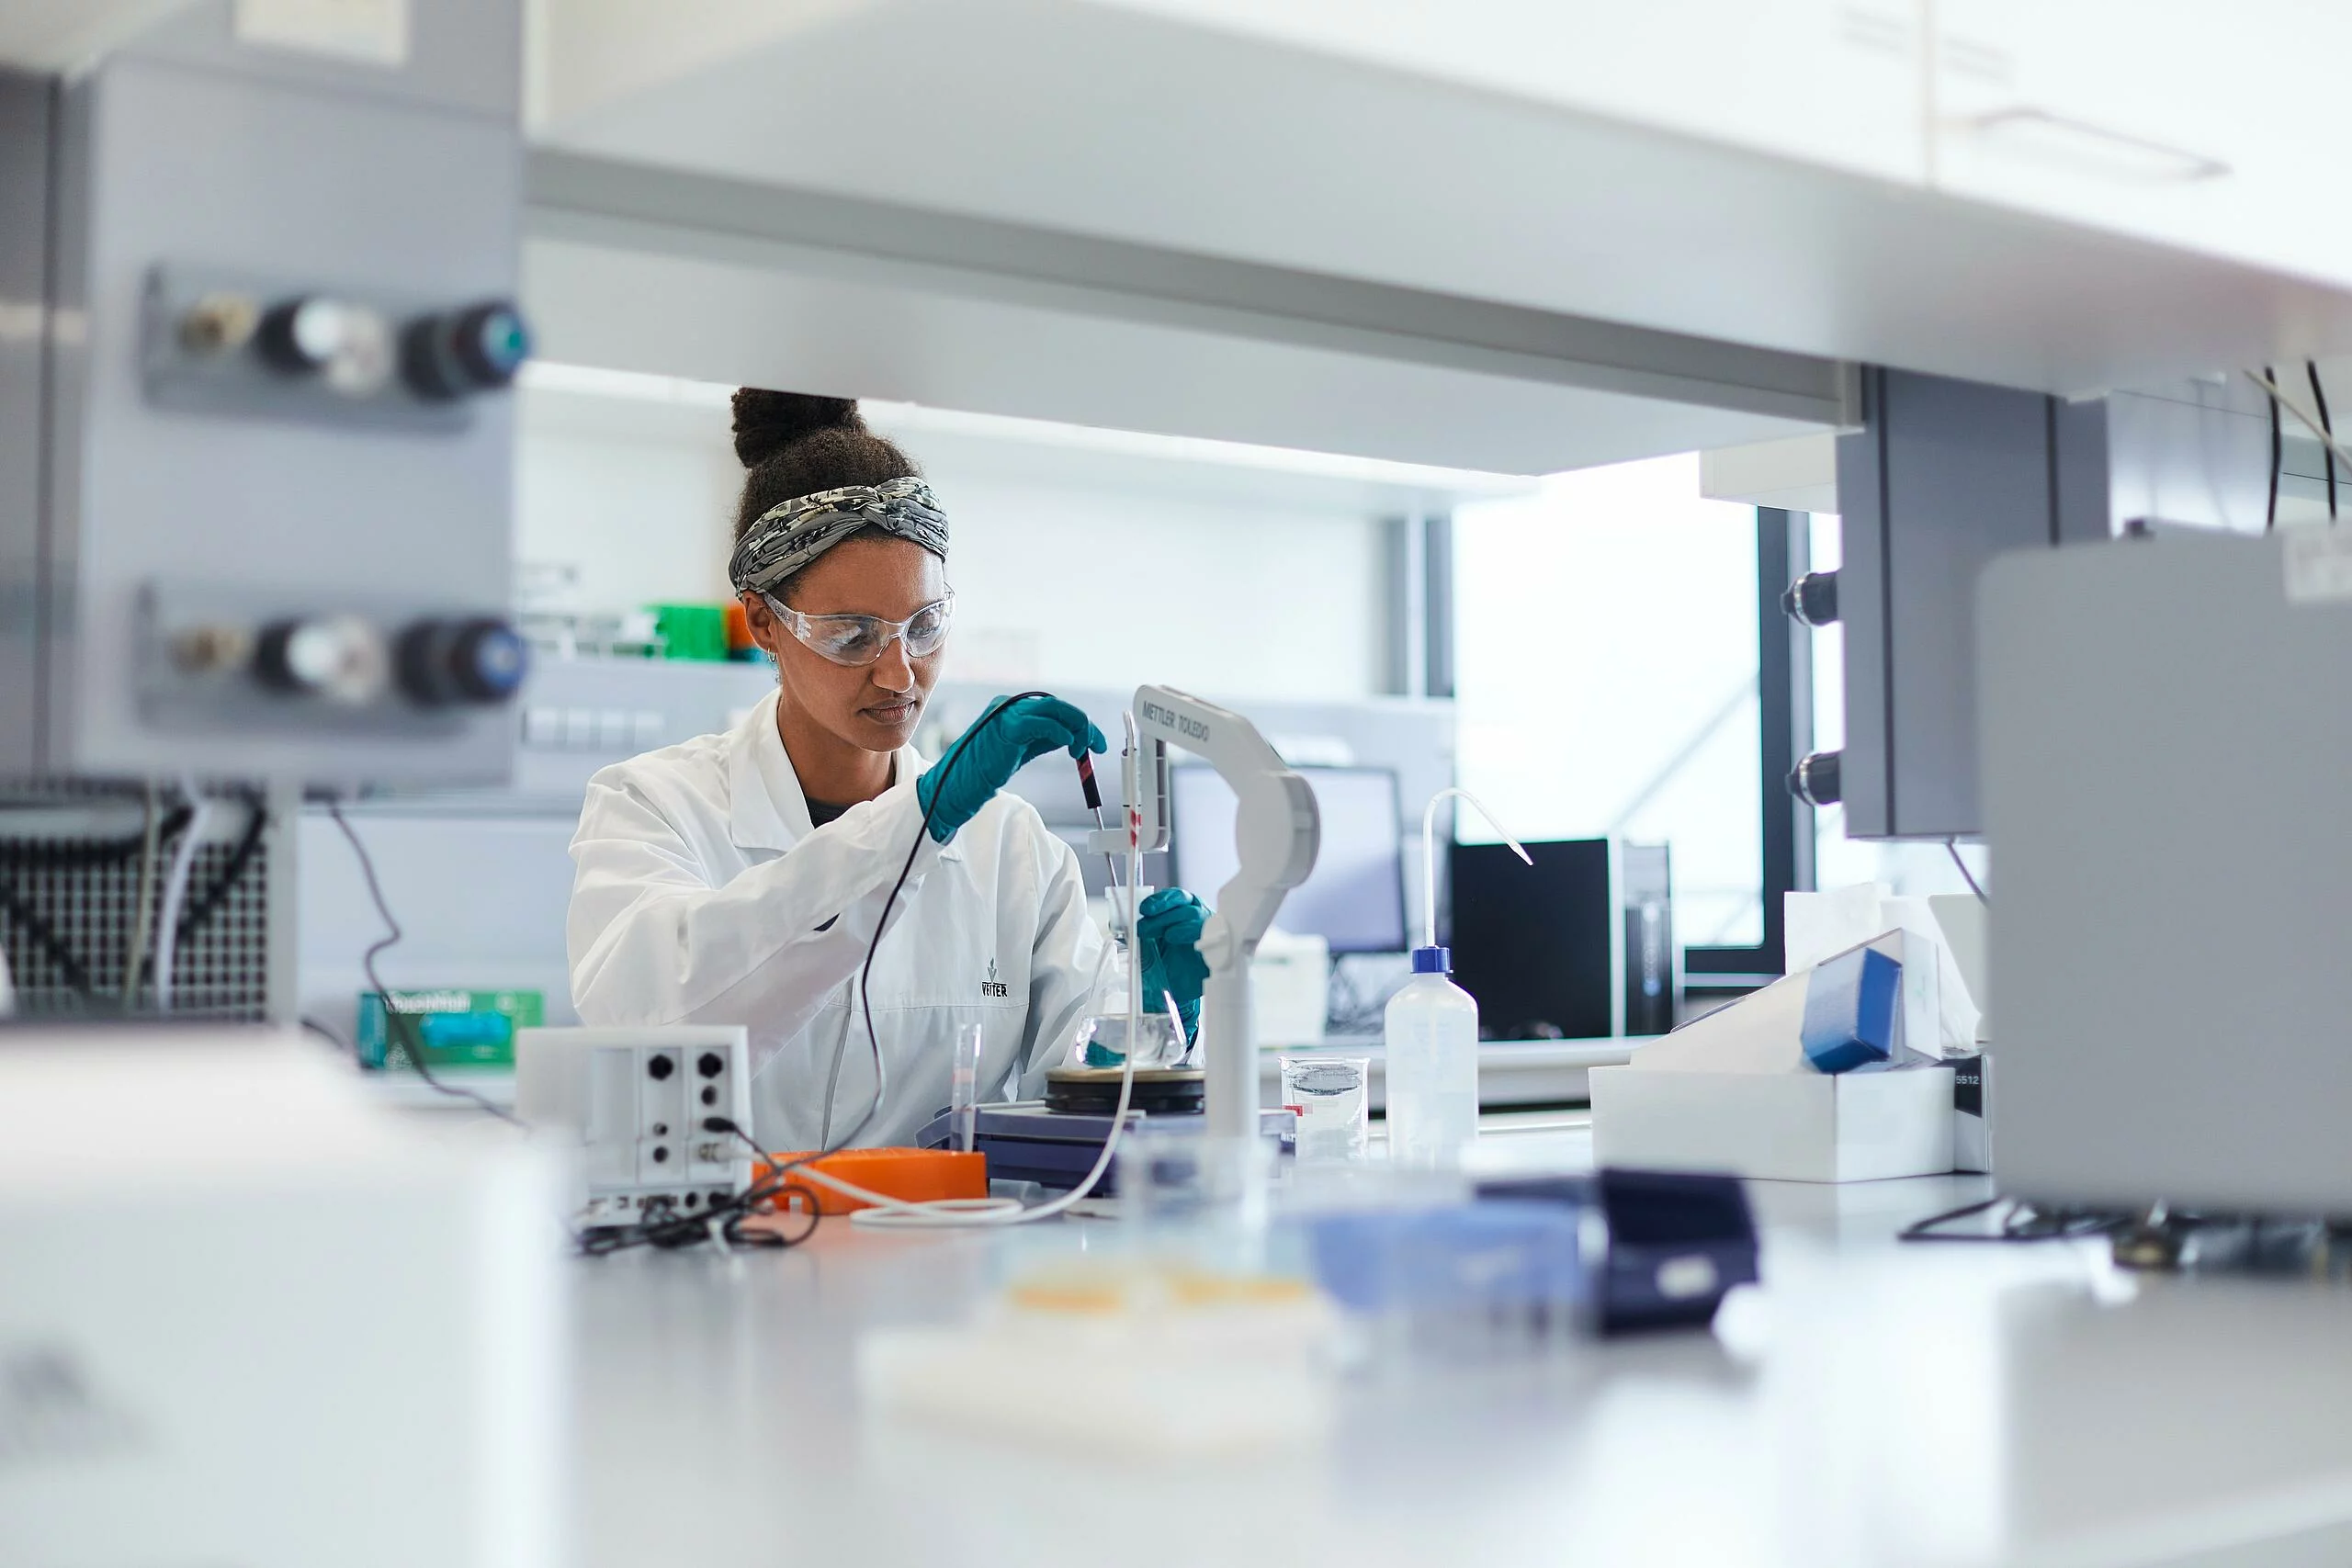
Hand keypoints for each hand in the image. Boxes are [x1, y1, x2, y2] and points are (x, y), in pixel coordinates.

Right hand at [916, 695, 1106, 843]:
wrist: (958, 784)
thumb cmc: (985, 770)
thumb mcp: (1022, 749)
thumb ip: (1044, 738)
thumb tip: (1073, 737)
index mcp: (1013, 708)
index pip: (1055, 708)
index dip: (1079, 723)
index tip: (1096, 741)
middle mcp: (1010, 705)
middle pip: (1057, 706)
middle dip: (1083, 725)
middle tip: (1098, 745)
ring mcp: (1006, 713)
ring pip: (1053, 711)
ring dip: (1076, 729)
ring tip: (1081, 750)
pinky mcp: (1006, 728)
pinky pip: (1041, 724)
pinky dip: (1059, 733)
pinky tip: (1068, 745)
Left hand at [1136, 887, 1209, 1042]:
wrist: (1175, 994)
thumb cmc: (1163, 967)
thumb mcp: (1145, 951)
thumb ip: (1136, 937)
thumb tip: (1118, 926)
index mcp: (1177, 914)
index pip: (1173, 898)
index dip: (1160, 900)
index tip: (1145, 909)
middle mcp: (1193, 919)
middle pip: (1185, 902)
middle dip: (1164, 912)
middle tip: (1146, 928)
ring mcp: (1205, 932)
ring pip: (1197, 915)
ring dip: (1179, 923)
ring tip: (1168, 936)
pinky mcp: (1214, 949)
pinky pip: (1211, 937)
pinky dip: (1195, 936)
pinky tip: (1182, 941)